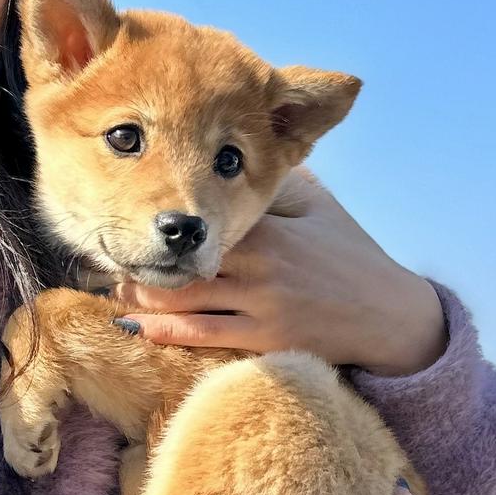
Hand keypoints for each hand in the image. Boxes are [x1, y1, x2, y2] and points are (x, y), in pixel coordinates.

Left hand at [113, 168, 446, 374]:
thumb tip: (241, 153)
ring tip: (114, 291)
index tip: (128, 215)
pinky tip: (137, 326)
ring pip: (186, 301)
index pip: (204, 222)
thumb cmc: (353, 256)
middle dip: (141, 262)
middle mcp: (260, 267)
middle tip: (107, 258)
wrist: (389, 316)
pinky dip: (166, 331)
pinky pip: (205, 337)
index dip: (162, 222)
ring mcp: (261, 308)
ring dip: (144, 296)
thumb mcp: (322, 207)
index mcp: (270, 230)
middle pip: (185, 263)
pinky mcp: (265, 341)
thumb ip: (279, 182)